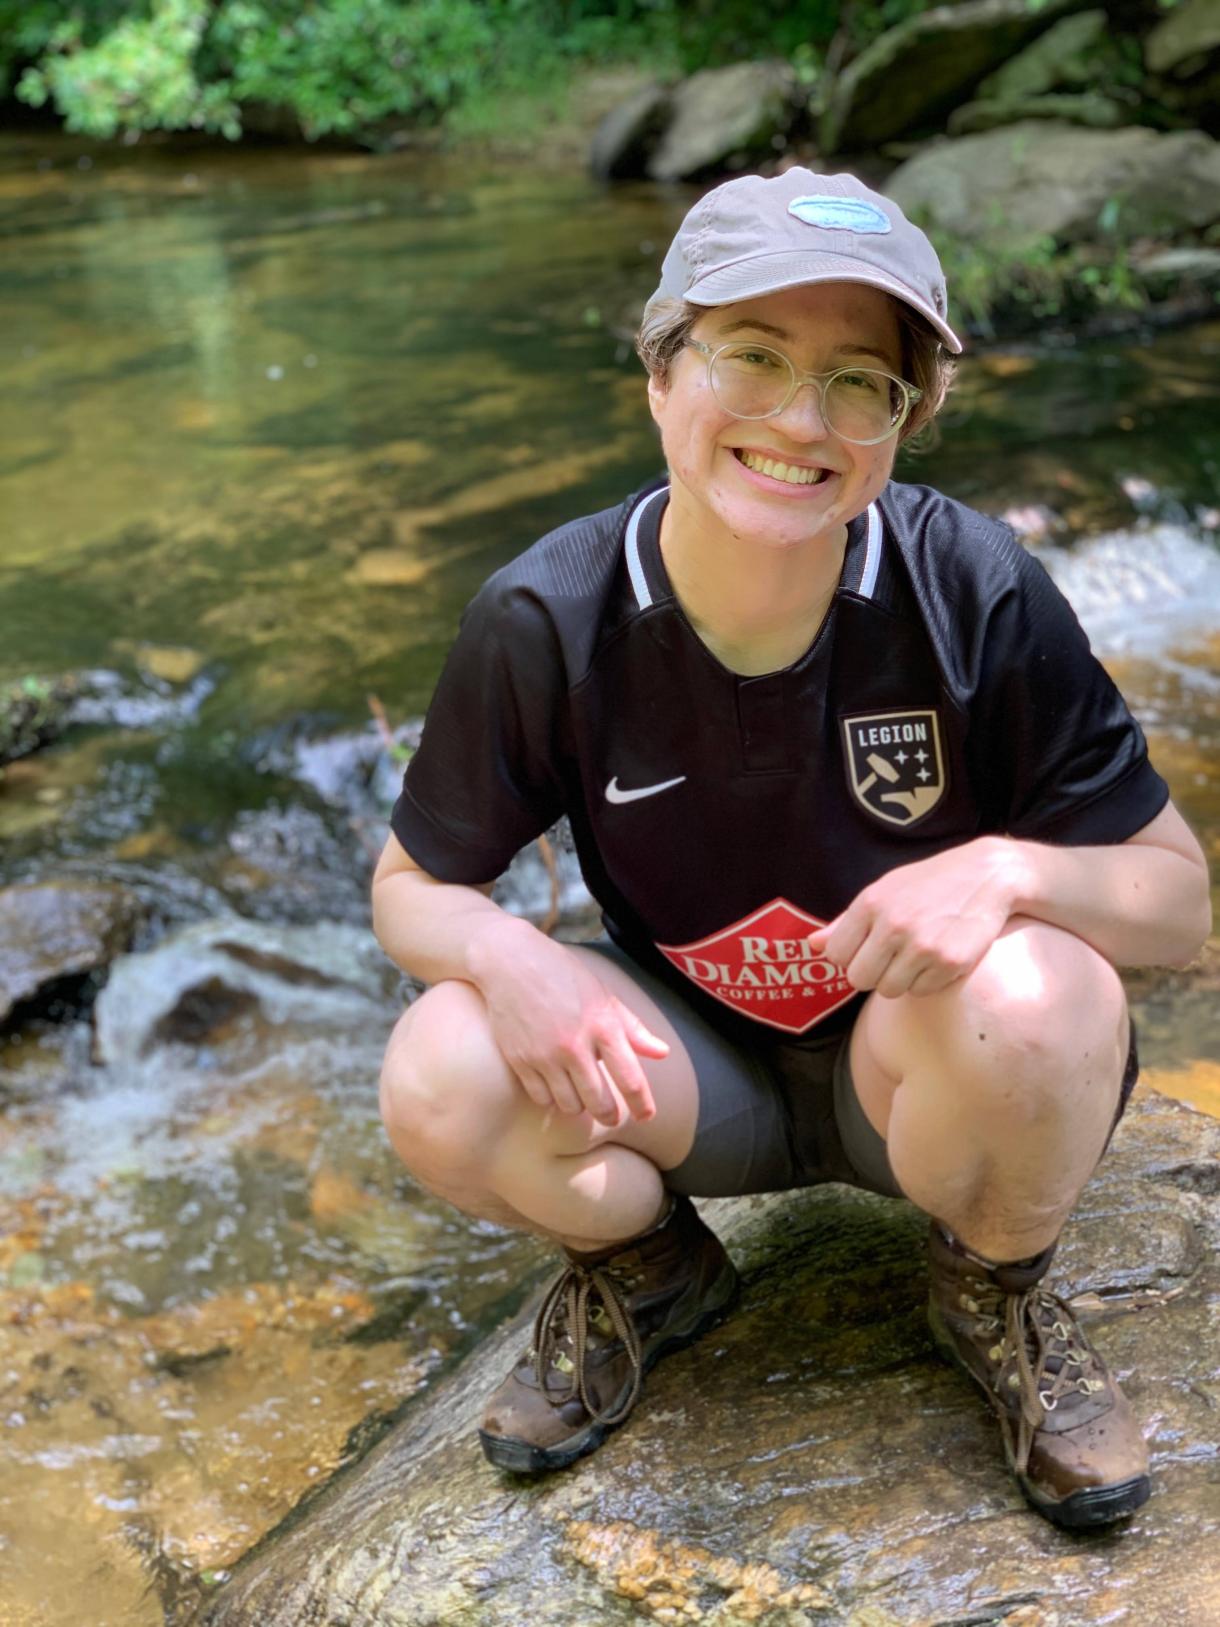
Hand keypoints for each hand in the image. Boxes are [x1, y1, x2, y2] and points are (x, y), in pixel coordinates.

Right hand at [469, 919, 666, 1124]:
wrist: (511, 962)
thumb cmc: (563, 975)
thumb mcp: (603, 996)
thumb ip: (633, 1029)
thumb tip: (662, 1053)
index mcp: (602, 1025)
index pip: (630, 1078)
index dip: (642, 1104)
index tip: (646, 1116)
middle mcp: (575, 1044)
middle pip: (600, 1101)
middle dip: (609, 1115)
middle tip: (611, 1116)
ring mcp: (545, 1055)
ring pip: (570, 1105)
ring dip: (578, 1105)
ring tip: (579, 1094)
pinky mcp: (520, 1060)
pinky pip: (541, 1098)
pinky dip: (551, 1098)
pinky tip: (554, 1086)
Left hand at [806, 838, 1021, 998]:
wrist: (988, 875)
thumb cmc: (930, 883)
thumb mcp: (884, 890)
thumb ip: (846, 921)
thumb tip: (812, 945)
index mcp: (870, 904)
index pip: (837, 955)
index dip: (850, 956)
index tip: (867, 948)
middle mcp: (893, 926)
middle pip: (859, 979)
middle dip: (872, 973)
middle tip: (892, 957)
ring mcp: (921, 947)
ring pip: (889, 990)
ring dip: (900, 979)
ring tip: (916, 955)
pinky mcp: (949, 963)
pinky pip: (921, 992)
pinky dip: (927, 981)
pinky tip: (938, 957)